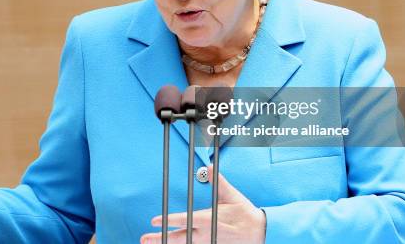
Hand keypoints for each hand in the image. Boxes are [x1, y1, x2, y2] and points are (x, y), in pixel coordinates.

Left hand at [140, 165, 265, 243]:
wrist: (260, 233)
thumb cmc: (245, 214)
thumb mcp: (231, 196)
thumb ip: (218, 182)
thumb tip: (209, 167)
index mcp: (208, 219)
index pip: (184, 220)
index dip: (168, 221)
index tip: (154, 220)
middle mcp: (205, 235)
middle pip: (178, 238)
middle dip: (159, 238)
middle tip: (144, 237)